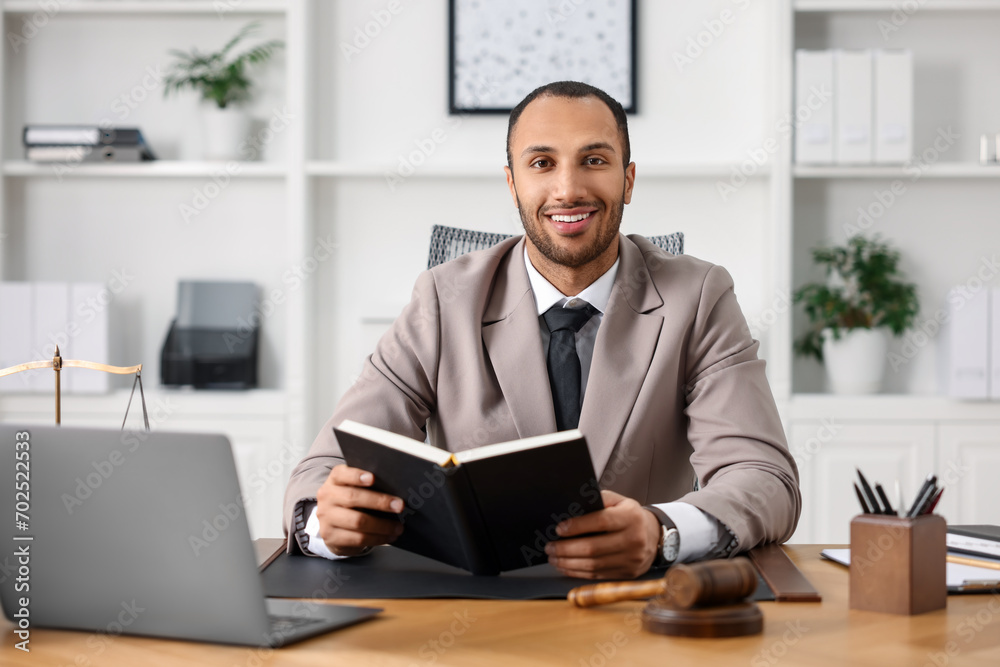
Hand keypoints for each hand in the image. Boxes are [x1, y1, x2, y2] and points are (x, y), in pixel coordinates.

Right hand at [315, 464, 404, 556]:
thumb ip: (368, 485)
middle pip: (353, 498)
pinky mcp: (331, 537)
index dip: (356, 475)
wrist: (331, 525)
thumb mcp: (353, 489)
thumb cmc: (350, 502)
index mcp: (334, 481)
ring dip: (382, 525)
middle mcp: (327, 497)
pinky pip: (358, 539)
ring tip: (398, 527)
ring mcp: (327, 518)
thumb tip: (395, 488)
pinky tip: (389, 536)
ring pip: (357, 521)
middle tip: (399, 505)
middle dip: (380, 501)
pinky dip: (378, 538)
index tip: (373, 478)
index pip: (341, 474)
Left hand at [545, 490, 661, 578]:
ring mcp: (632, 559)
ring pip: (593, 564)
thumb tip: (572, 509)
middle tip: (550, 546)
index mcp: (631, 517)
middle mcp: (634, 540)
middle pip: (593, 548)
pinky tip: (566, 566)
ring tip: (553, 557)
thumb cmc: (629, 515)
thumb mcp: (619, 501)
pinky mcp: (627, 573)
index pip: (600, 522)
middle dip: (566, 548)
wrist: (653, 536)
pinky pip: (598, 574)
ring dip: (568, 563)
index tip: (559, 529)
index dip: (577, 526)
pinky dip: (578, 572)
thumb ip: (598, 501)